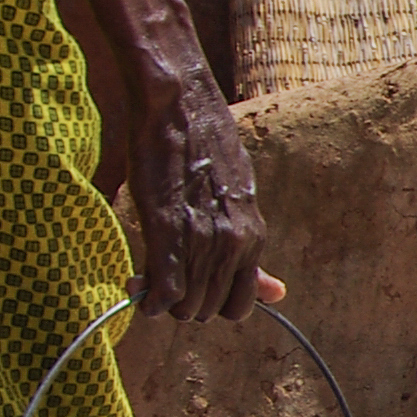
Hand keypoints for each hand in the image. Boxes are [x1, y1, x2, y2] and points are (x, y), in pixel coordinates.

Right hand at [122, 61, 267, 320]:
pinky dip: (149, 299)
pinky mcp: (166, 228)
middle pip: (208, 311)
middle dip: (183, 304)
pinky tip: (137, 283)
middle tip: (163, 281)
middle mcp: (234, 245)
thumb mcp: (241, 202)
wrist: (179, 106)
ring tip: (148, 276)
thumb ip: (252, 256)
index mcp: (253, 238)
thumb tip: (278, 295)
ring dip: (163, 301)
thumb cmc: (204, 152)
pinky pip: (165, 290)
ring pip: (185, 306)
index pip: (240, 305)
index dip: (211, 303)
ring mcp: (202, 239)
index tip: (191, 287)